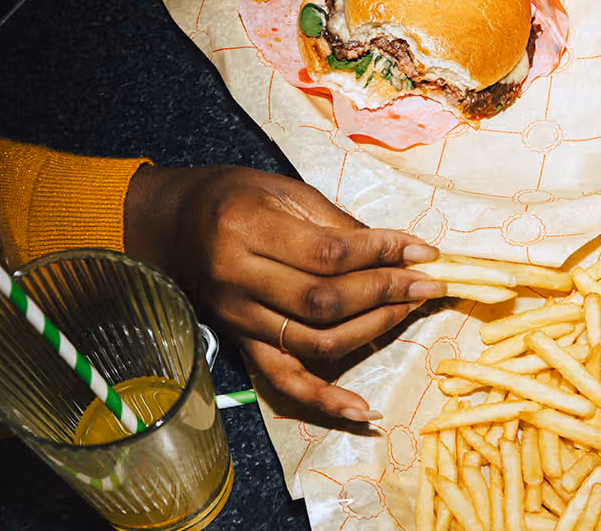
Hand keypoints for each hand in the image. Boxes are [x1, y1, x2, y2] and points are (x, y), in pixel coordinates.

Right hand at [125, 165, 442, 420]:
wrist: (173, 225)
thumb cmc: (236, 198)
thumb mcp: (284, 190)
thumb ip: (338, 222)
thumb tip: (400, 249)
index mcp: (246, 228)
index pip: (328, 253)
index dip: (383, 253)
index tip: (423, 251)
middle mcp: (237, 278)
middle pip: (325, 300)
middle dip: (386, 292)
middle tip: (427, 282)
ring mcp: (238, 318)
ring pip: (315, 340)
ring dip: (373, 329)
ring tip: (409, 310)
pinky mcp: (241, 344)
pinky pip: (284, 381)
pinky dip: (324, 399)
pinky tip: (362, 409)